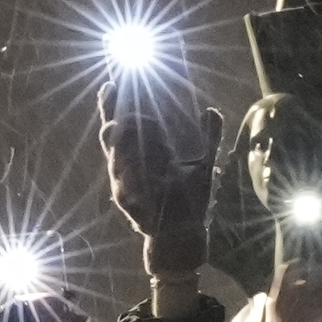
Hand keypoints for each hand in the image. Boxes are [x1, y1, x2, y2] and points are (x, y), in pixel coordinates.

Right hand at [100, 78, 222, 286]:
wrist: (184, 236)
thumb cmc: (188, 199)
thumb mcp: (202, 165)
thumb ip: (207, 138)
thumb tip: (210, 110)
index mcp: (142, 152)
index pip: (124, 123)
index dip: (114, 106)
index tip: (111, 86)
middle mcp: (128, 167)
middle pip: (113, 141)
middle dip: (113, 125)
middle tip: (118, 109)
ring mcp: (126, 186)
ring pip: (117, 163)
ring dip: (119, 147)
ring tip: (120, 128)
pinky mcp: (131, 207)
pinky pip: (126, 191)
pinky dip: (128, 182)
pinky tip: (132, 173)